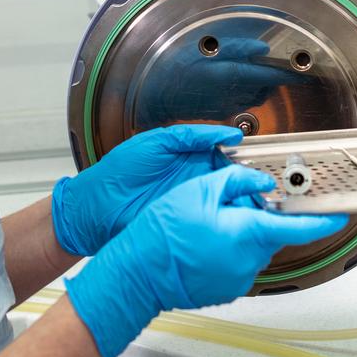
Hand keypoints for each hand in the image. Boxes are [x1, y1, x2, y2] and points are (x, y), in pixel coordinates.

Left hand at [51, 124, 244, 256]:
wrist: (93, 210)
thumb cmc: (116, 173)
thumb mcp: (154, 143)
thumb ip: (189, 136)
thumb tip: (225, 135)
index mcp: (187, 156)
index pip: (224, 155)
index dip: (241, 158)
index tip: (258, 161)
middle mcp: (191, 179)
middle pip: (229, 180)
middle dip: (247, 183)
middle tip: (263, 185)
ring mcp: (189, 201)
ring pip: (223, 200)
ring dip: (240, 202)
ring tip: (256, 202)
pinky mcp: (184, 221)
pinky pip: (210, 219)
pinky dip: (224, 220)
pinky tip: (235, 218)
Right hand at [65, 164, 347, 356]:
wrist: (137, 274)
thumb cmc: (162, 234)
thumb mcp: (198, 191)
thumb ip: (236, 182)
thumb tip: (258, 183)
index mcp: (247, 232)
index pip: (297, 227)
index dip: (322, 221)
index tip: (338, 216)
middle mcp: (249, 260)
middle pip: (269, 232)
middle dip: (256, 216)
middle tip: (226, 205)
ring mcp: (238, 279)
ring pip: (252, 247)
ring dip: (239, 234)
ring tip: (205, 227)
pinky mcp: (226, 289)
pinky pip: (237, 263)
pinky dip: (227, 250)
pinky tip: (201, 244)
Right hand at [134, 18, 317, 127]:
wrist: (157, 97)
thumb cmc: (176, 69)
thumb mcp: (203, 49)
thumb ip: (236, 48)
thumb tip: (262, 48)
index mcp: (233, 76)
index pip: (272, 75)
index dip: (291, 74)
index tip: (305, 73)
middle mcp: (235, 94)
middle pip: (268, 87)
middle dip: (276, 77)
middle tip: (277, 64)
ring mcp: (230, 106)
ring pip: (259, 96)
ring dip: (264, 85)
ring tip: (258, 72)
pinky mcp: (224, 113)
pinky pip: (246, 103)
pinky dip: (251, 93)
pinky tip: (240, 83)